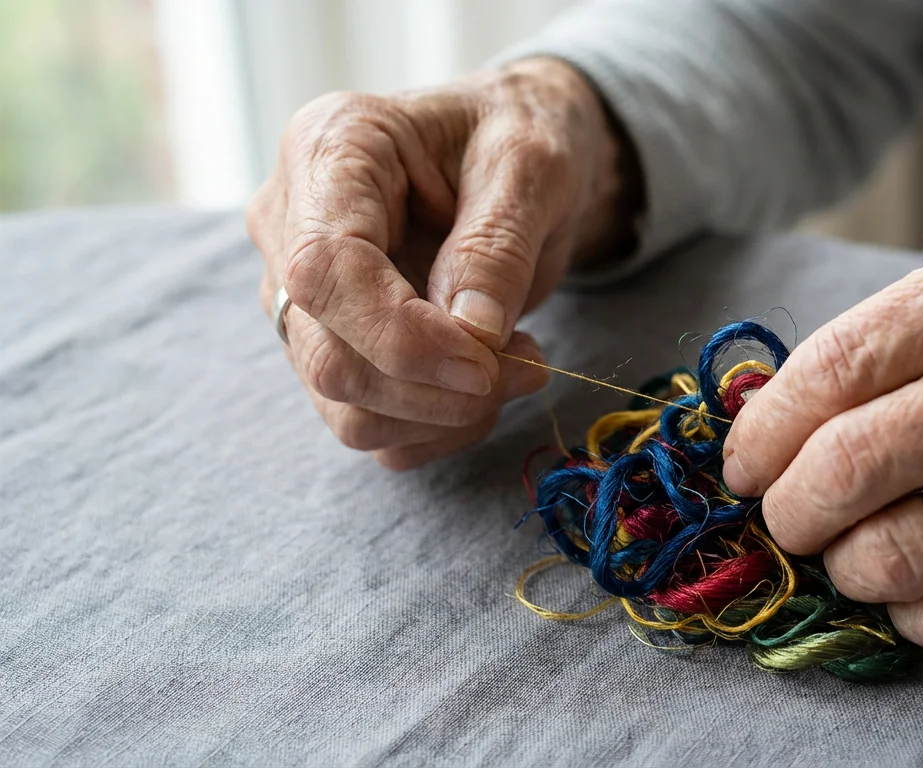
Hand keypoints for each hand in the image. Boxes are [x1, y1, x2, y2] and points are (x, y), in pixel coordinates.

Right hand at [248, 58, 640, 468]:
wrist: (514, 157)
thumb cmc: (516, 139)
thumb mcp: (531, 167)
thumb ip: (499, 246)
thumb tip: (472, 335)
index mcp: (329, 151)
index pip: (323, 271)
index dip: (403, 337)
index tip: (486, 360)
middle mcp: (291, 225)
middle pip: (328, 356)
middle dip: (436, 388)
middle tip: (530, 364)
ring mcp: (302, 296)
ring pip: (346, 407)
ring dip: (445, 414)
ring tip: (518, 361)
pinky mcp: (332, 346)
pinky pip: (371, 426)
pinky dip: (439, 427)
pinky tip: (486, 384)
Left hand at [722, 224, 922, 657]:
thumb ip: (899, 331)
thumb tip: (772, 412)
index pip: (835, 366)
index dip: (763, 430)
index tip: (742, 464)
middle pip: (851, 464)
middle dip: (789, 511)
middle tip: (787, 520)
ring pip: (897, 554)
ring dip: (847, 569)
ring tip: (854, 554)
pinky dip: (913, 616)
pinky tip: (919, 589)